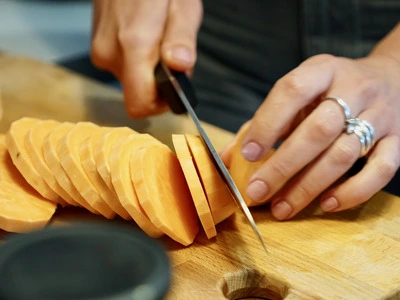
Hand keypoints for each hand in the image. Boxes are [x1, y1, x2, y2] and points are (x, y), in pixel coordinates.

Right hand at [91, 0, 202, 117]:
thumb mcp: (182, 7)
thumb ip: (181, 40)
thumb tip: (180, 67)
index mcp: (133, 44)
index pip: (139, 104)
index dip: (160, 104)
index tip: (174, 91)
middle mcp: (110, 52)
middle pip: (137, 93)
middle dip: (158, 83)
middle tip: (171, 54)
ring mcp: (100, 48)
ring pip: (130, 79)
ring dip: (148, 69)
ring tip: (157, 38)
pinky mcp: (98, 44)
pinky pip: (121, 65)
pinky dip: (136, 58)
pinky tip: (144, 35)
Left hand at [232, 51, 399, 219]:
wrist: (388, 78)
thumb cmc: (331, 90)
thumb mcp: (299, 91)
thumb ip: (265, 120)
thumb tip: (228, 157)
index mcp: (322, 70)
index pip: (292, 91)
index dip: (268, 123)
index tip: (247, 154)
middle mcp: (354, 89)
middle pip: (319, 130)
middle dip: (283, 165)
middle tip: (257, 191)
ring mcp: (380, 115)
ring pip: (344, 154)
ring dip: (309, 186)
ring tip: (282, 207)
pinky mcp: (397, 139)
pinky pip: (381, 170)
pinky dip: (353, 192)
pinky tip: (326, 204)